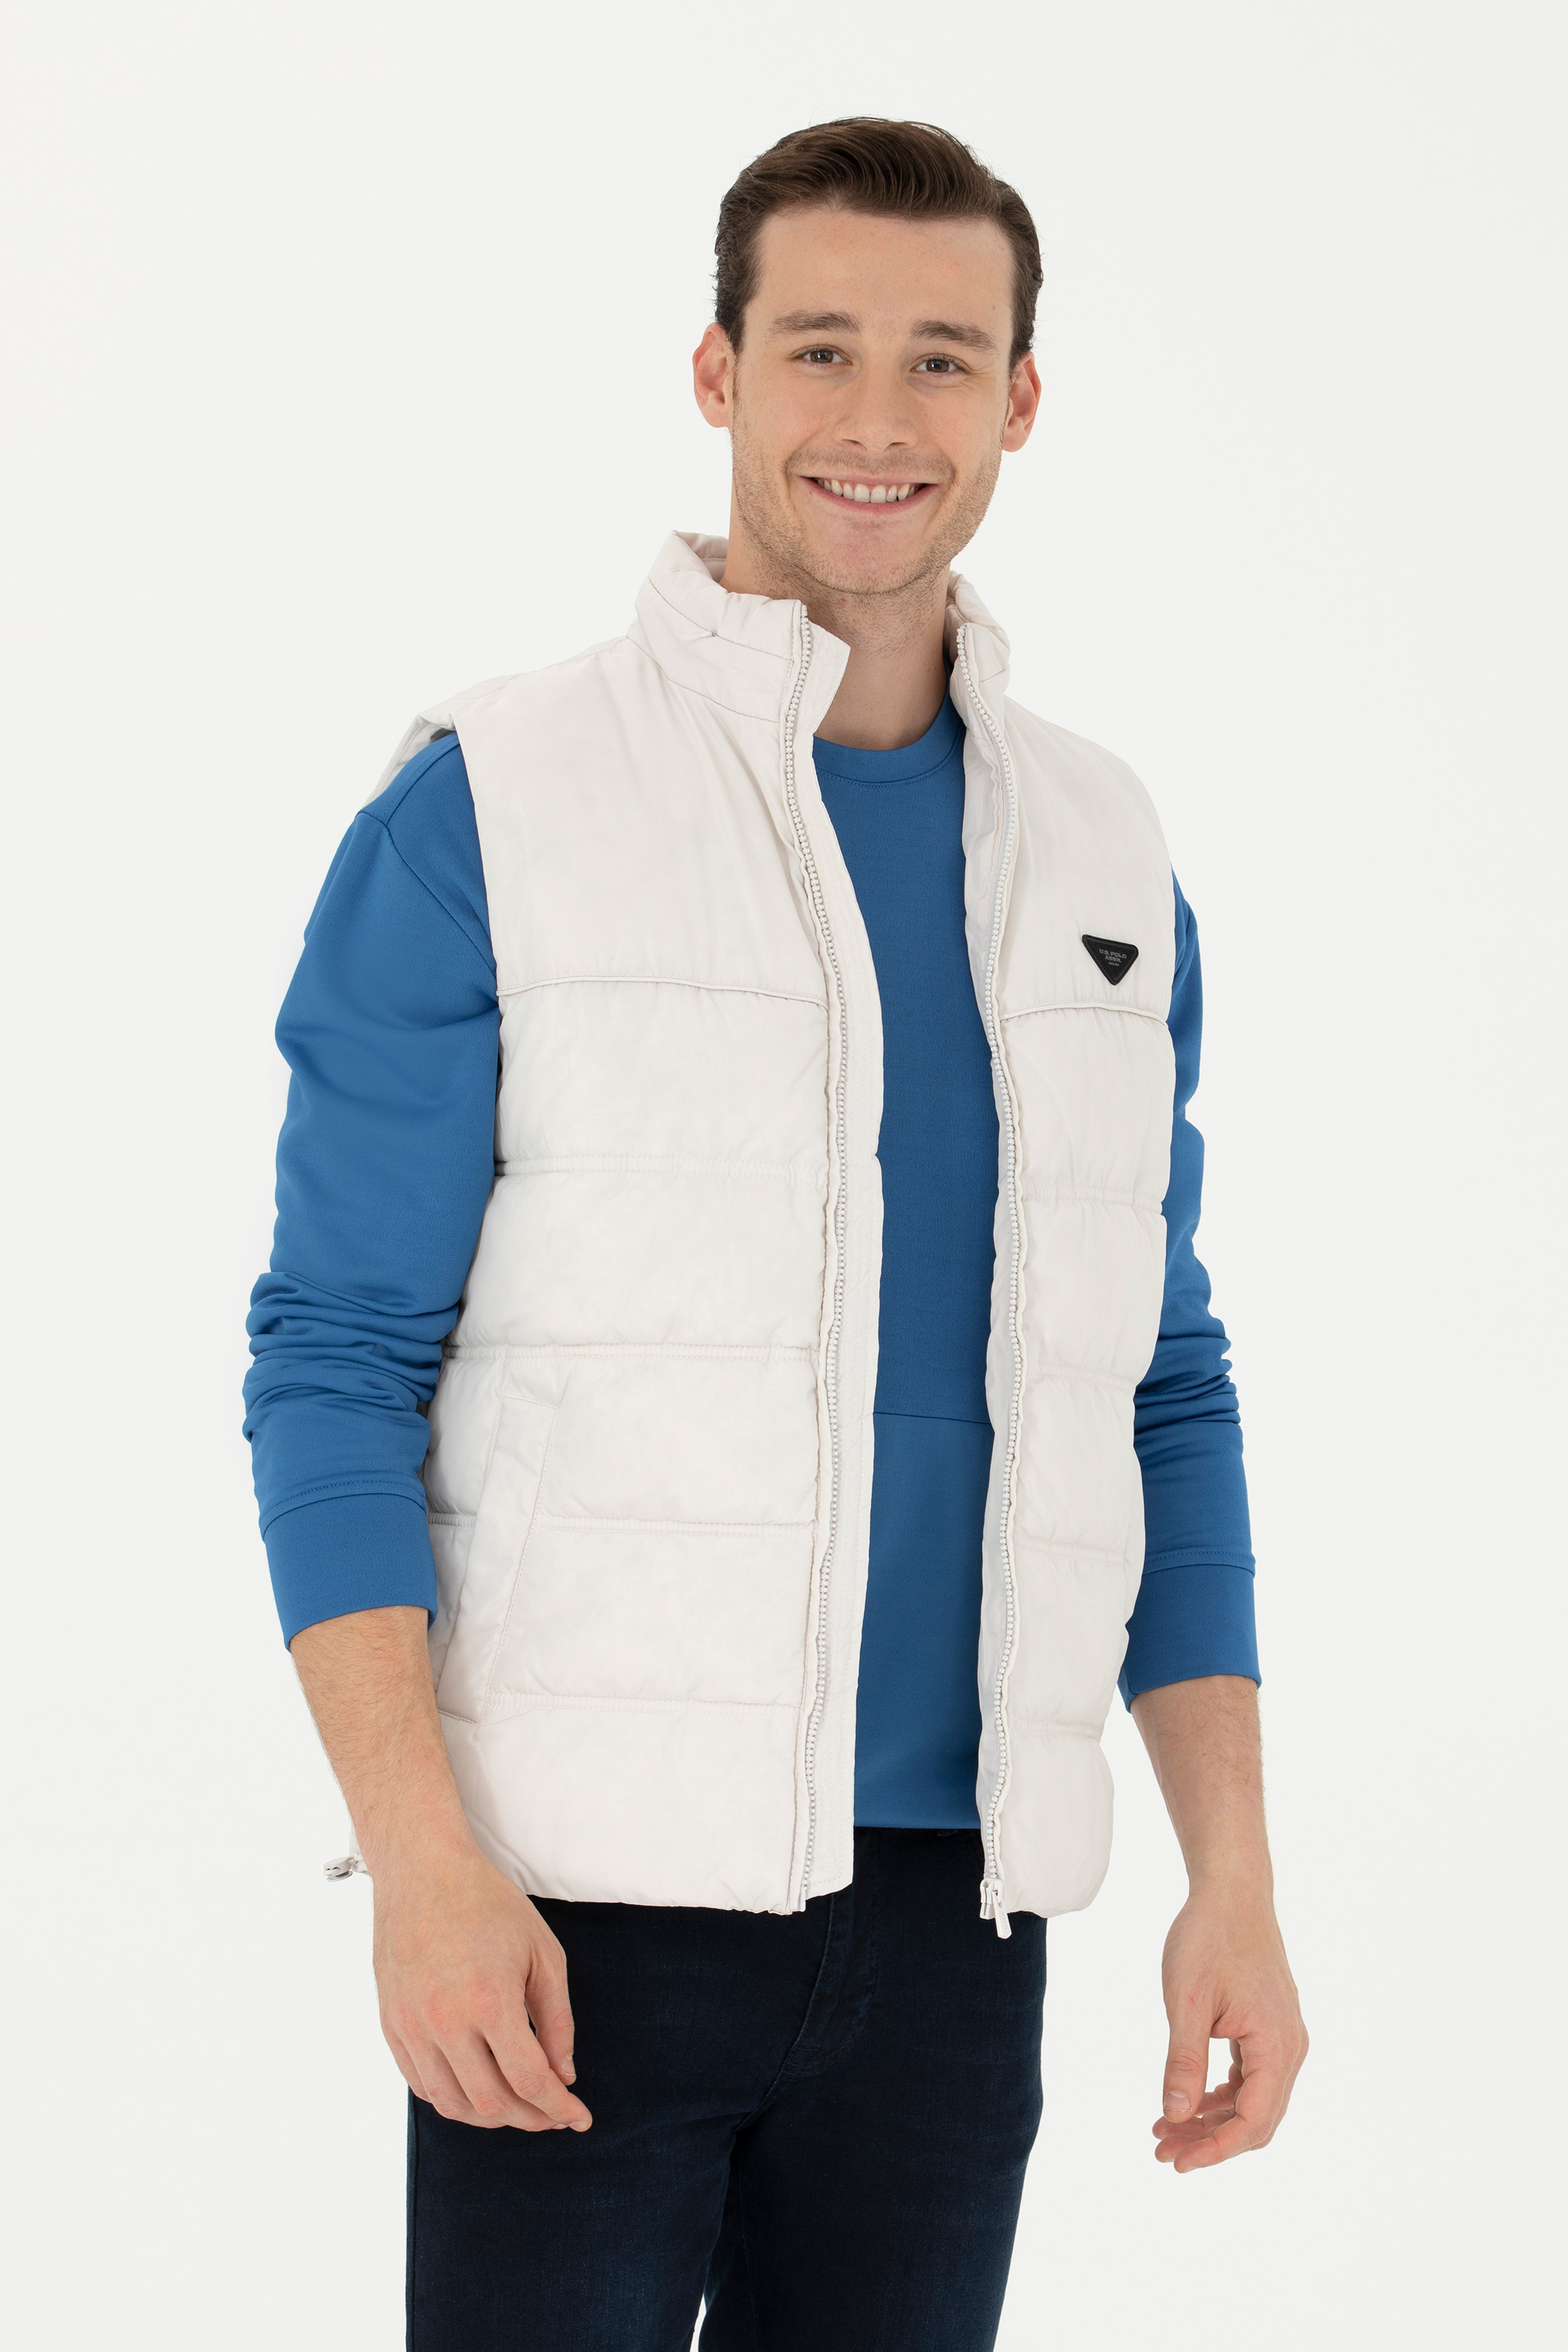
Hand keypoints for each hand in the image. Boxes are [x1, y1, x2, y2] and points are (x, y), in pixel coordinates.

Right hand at [372, 1841, 592, 2132]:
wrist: (422, 1871)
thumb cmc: (488, 1904)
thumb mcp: (542, 1952)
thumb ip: (557, 2019)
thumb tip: (563, 2074)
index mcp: (489, 2000)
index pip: (528, 2080)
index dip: (558, 2107)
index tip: (578, 2117)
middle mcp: (445, 2021)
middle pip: (492, 2104)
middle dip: (531, 2118)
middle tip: (553, 2114)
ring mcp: (412, 2026)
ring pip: (452, 2104)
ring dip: (491, 2117)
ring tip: (518, 2107)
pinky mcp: (392, 2026)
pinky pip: (422, 2085)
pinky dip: (453, 2100)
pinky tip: (478, 2090)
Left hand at [1152, 1877, 1305, 2171]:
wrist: (1232, 1892)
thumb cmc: (1208, 1937)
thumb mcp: (1187, 1999)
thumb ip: (1184, 2061)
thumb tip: (1177, 2116)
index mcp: (1276, 2045)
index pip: (1253, 2122)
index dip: (1215, 2150)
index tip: (1176, 2162)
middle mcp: (1290, 2047)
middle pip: (1257, 2119)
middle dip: (1210, 2141)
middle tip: (1162, 2149)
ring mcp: (1283, 2038)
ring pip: (1254, 2100)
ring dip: (1213, 2120)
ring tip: (1165, 2128)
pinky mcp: (1271, 2028)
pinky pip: (1253, 2078)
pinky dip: (1222, 2095)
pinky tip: (1190, 2100)